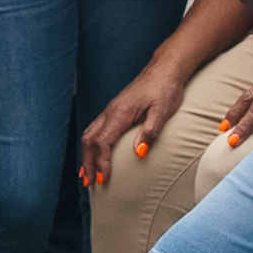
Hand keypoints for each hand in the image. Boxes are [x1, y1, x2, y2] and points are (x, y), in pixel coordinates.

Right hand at [79, 59, 190, 188]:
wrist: (165, 69)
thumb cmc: (166, 89)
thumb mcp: (163, 111)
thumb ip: (150, 131)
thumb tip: (138, 153)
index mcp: (120, 113)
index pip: (103, 142)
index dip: (101, 162)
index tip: (103, 180)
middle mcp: (110, 111)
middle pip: (90, 140)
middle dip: (88, 163)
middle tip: (90, 183)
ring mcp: (110, 110)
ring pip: (89, 134)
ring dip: (86, 155)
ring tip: (86, 174)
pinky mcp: (113, 110)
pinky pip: (95, 129)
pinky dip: (90, 145)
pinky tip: (93, 154)